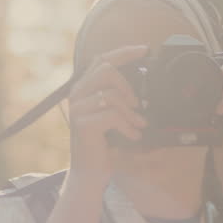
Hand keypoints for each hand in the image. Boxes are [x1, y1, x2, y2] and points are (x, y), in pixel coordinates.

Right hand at [65, 44, 148, 189]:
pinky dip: (128, 126)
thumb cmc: (103, 144)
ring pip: (112, 95)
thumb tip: (142, 87)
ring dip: (131, 112)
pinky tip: (132, 136)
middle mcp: (77, 94)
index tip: (144, 49)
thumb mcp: (113, 116)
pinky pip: (112, 115)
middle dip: (128, 85)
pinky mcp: (83, 124)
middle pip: (106, 69)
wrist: (89, 172)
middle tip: (137, 104)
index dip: (124, 52)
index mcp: (84, 88)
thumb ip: (120, 98)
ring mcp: (78, 109)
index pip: (102, 59)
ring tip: (137, 125)